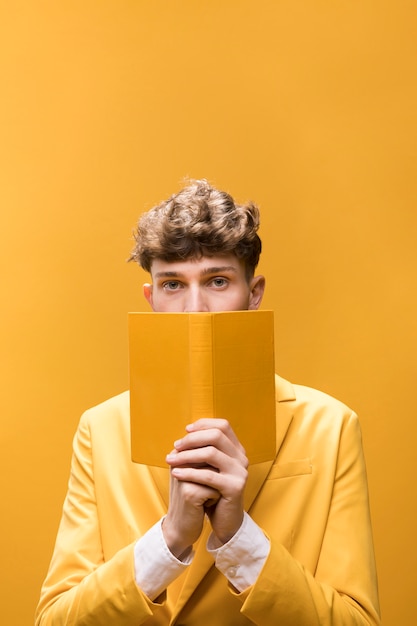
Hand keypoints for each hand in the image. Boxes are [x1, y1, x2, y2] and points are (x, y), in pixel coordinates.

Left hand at [164, 419, 248, 552]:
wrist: (224, 520)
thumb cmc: (213, 491)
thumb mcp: (209, 466)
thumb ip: (203, 449)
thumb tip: (185, 432)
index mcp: (237, 449)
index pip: (223, 425)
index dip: (204, 424)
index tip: (185, 430)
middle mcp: (242, 457)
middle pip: (216, 435)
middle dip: (192, 439)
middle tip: (175, 446)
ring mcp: (240, 472)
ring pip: (211, 453)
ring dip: (187, 455)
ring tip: (170, 459)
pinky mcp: (235, 487)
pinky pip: (208, 475)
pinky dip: (189, 472)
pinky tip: (175, 473)